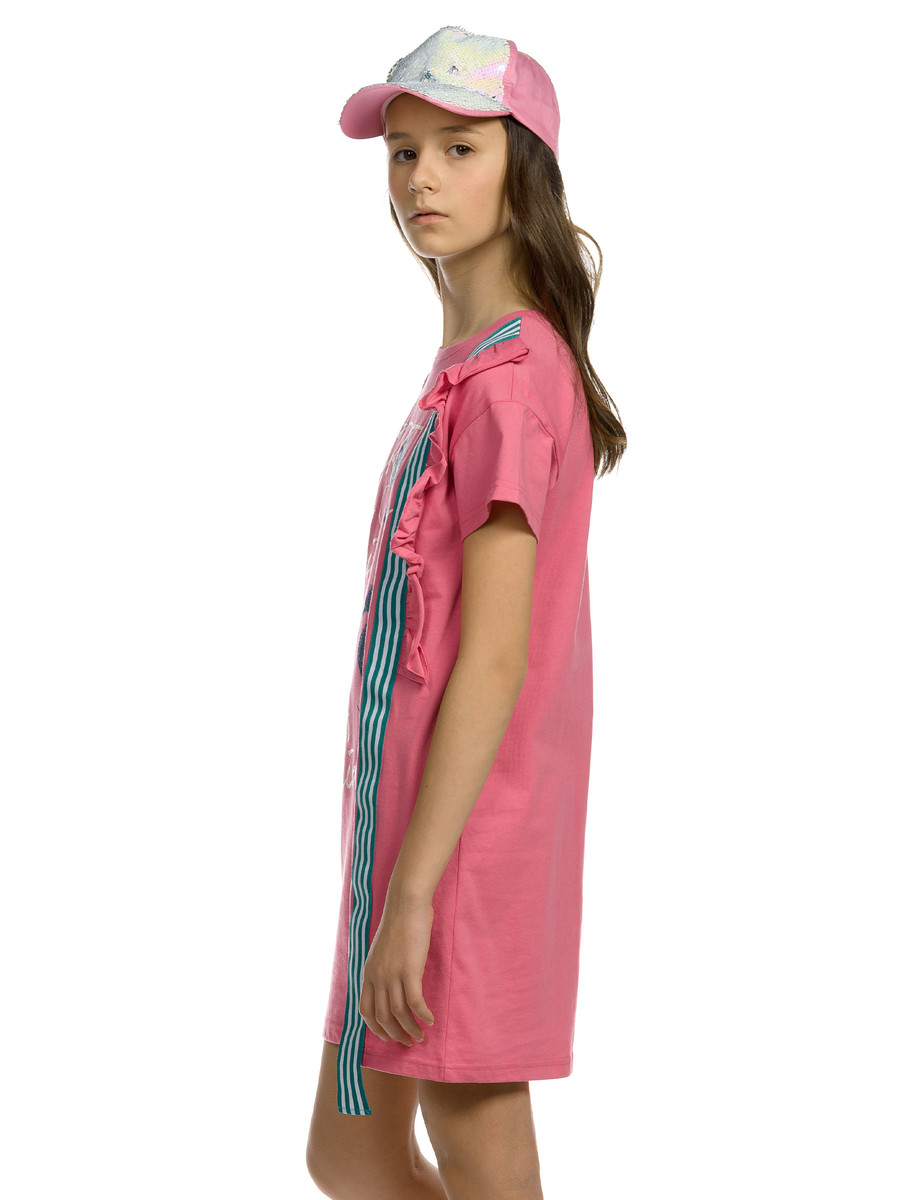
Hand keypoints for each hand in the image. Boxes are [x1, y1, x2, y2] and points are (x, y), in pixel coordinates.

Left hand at [359, 891, 435, 1045]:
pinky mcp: (409, 970)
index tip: (387, 1036)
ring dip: (410, 1028)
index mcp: (368, 972)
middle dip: (395, 1034)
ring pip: (399, 1013)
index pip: (365, 1010)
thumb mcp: (383, 949)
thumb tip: (393, 983)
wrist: (406, 903)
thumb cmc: (400, 922)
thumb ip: (384, 967)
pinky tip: (430, 1020)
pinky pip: (415, 1002)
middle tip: (407, 1042)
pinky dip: (422, 1015)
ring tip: (421, 1036)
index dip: (375, 1028)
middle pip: (382, 1016)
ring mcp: (392, 974)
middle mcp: (377, 976)